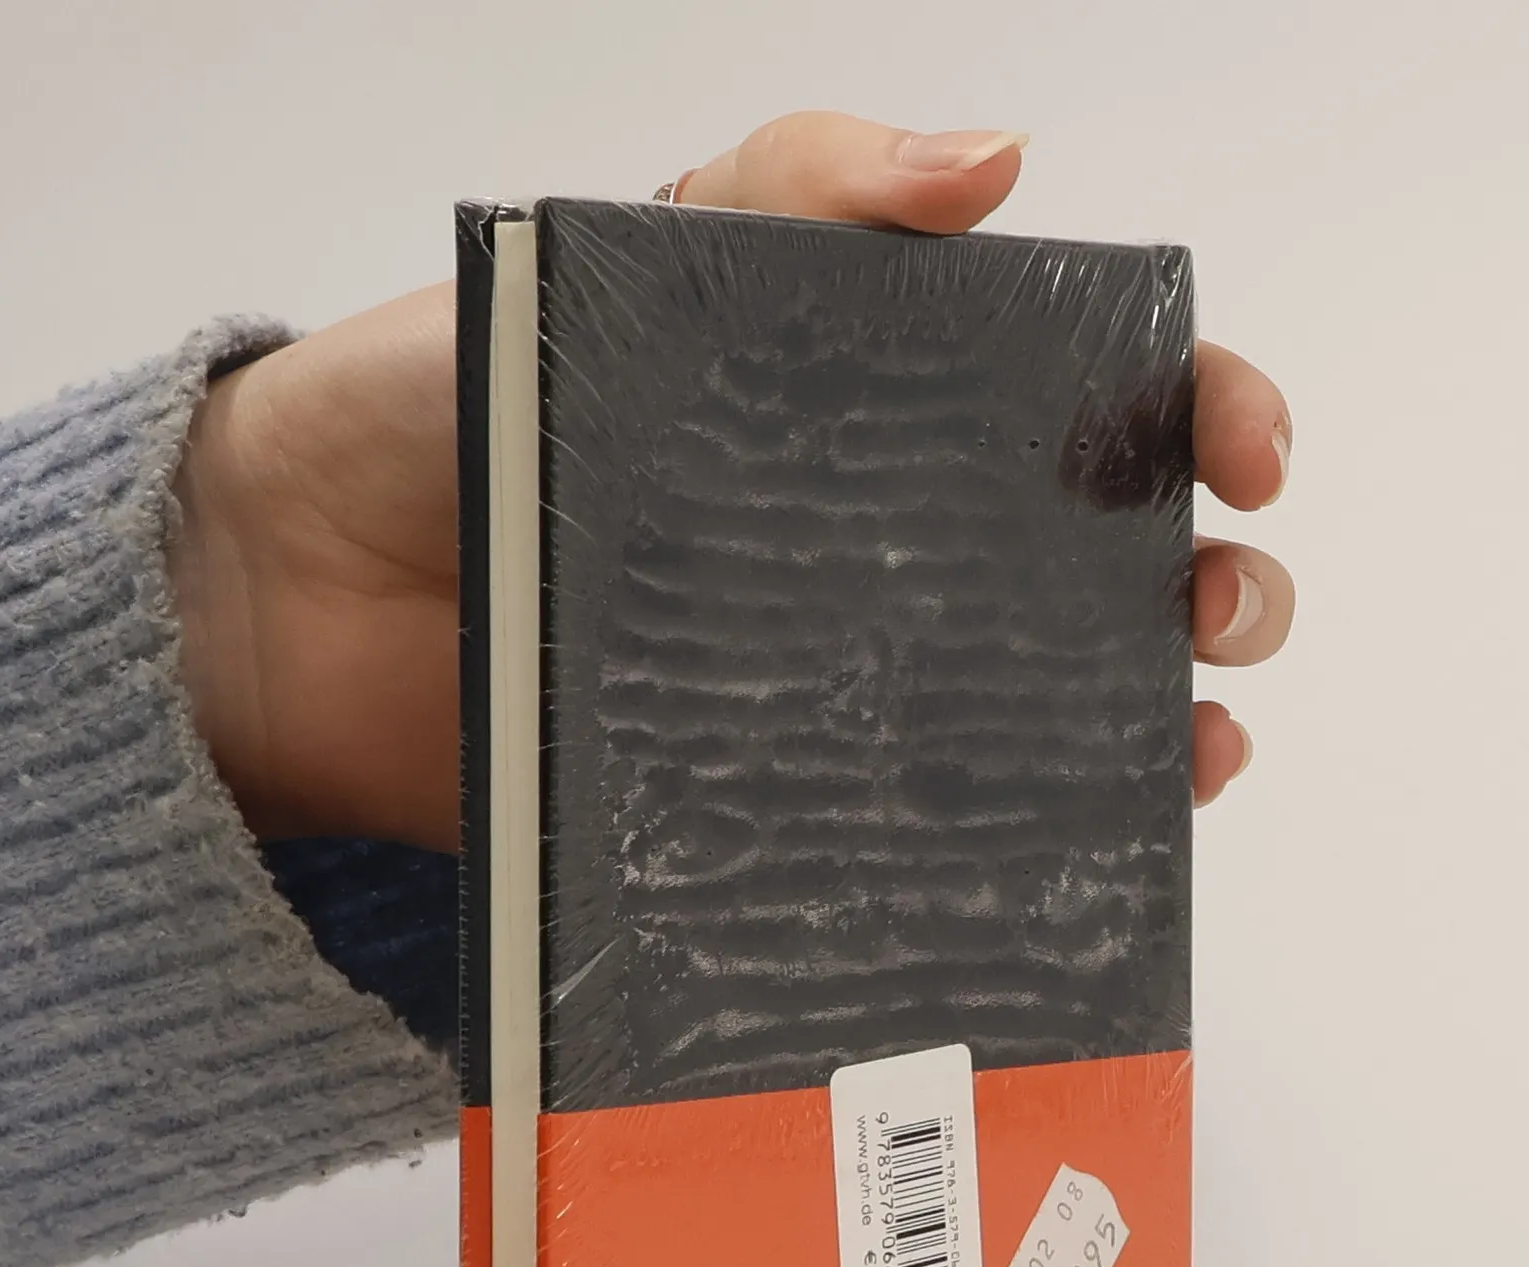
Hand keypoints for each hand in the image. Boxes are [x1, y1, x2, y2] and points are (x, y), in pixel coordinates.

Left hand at [169, 111, 1294, 850]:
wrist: (290, 602)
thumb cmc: (437, 413)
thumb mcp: (620, 260)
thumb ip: (789, 187)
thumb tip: (992, 160)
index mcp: (873, 418)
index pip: (1085, 406)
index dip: (1195, 413)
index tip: (1238, 445)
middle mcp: (880, 560)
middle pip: (1103, 573)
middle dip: (1210, 583)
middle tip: (1215, 603)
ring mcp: (836, 694)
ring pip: (1048, 716)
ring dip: (1156, 730)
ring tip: (1188, 744)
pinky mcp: (776, 810)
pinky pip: (921, 835)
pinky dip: (1016, 843)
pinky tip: (1064, 844)